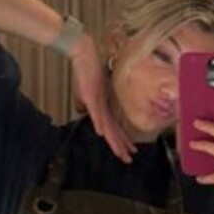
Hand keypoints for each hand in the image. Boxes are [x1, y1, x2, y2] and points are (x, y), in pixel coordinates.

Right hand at [70, 34, 135, 162]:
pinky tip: (103, 134)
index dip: (122, 140)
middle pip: (114, 130)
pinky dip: (101, 123)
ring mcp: (99, 102)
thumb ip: (86, 104)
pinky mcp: (92, 96)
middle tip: (129, 159)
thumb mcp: (86, 93)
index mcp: (105, 107)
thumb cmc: (86, 72)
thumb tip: (83, 113)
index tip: (129, 151)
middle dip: (121, 146)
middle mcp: (105, 106)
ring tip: (121, 152)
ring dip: (114, 140)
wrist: (85, 54)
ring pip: (108, 126)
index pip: (114, 127)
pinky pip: (97, 113)